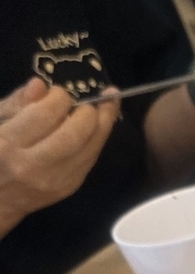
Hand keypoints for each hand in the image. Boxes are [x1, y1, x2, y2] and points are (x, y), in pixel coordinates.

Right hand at [0, 79, 119, 228]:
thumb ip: (17, 102)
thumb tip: (41, 85)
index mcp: (9, 144)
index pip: (45, 115)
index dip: (60, 97)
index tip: (59, 92)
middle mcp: (34, 166)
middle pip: (74, 135)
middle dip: (88, 111)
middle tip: (88, 100)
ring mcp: (55, 181)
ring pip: (89, 150)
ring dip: (103, 125)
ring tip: (106, 106)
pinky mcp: (69, 189)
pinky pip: (91, 160)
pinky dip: (97, 140)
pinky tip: (98, 127)